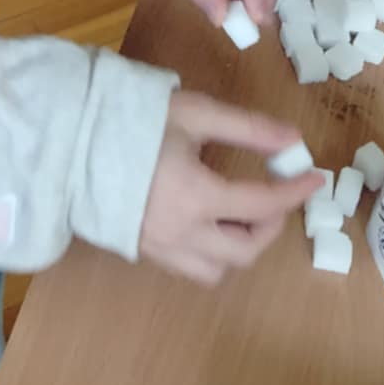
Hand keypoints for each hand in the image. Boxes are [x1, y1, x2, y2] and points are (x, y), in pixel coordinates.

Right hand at [140, 91, 319, 284]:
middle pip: (245, 252)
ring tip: (240, 215)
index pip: (262, 205)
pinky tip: (207, 222)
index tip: (314, 179)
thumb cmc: (131, 119)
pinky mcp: (141, 251)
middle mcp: (180, 233)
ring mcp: (158, 248)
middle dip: (270, 226)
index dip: (295, 192)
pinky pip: (189, 266)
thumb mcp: (194, 113)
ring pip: (217, 271)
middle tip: (273, 197)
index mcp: (195, 196)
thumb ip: (247, 127)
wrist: (68, 140)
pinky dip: (210, 251)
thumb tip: (293, 140)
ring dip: (240, 247)